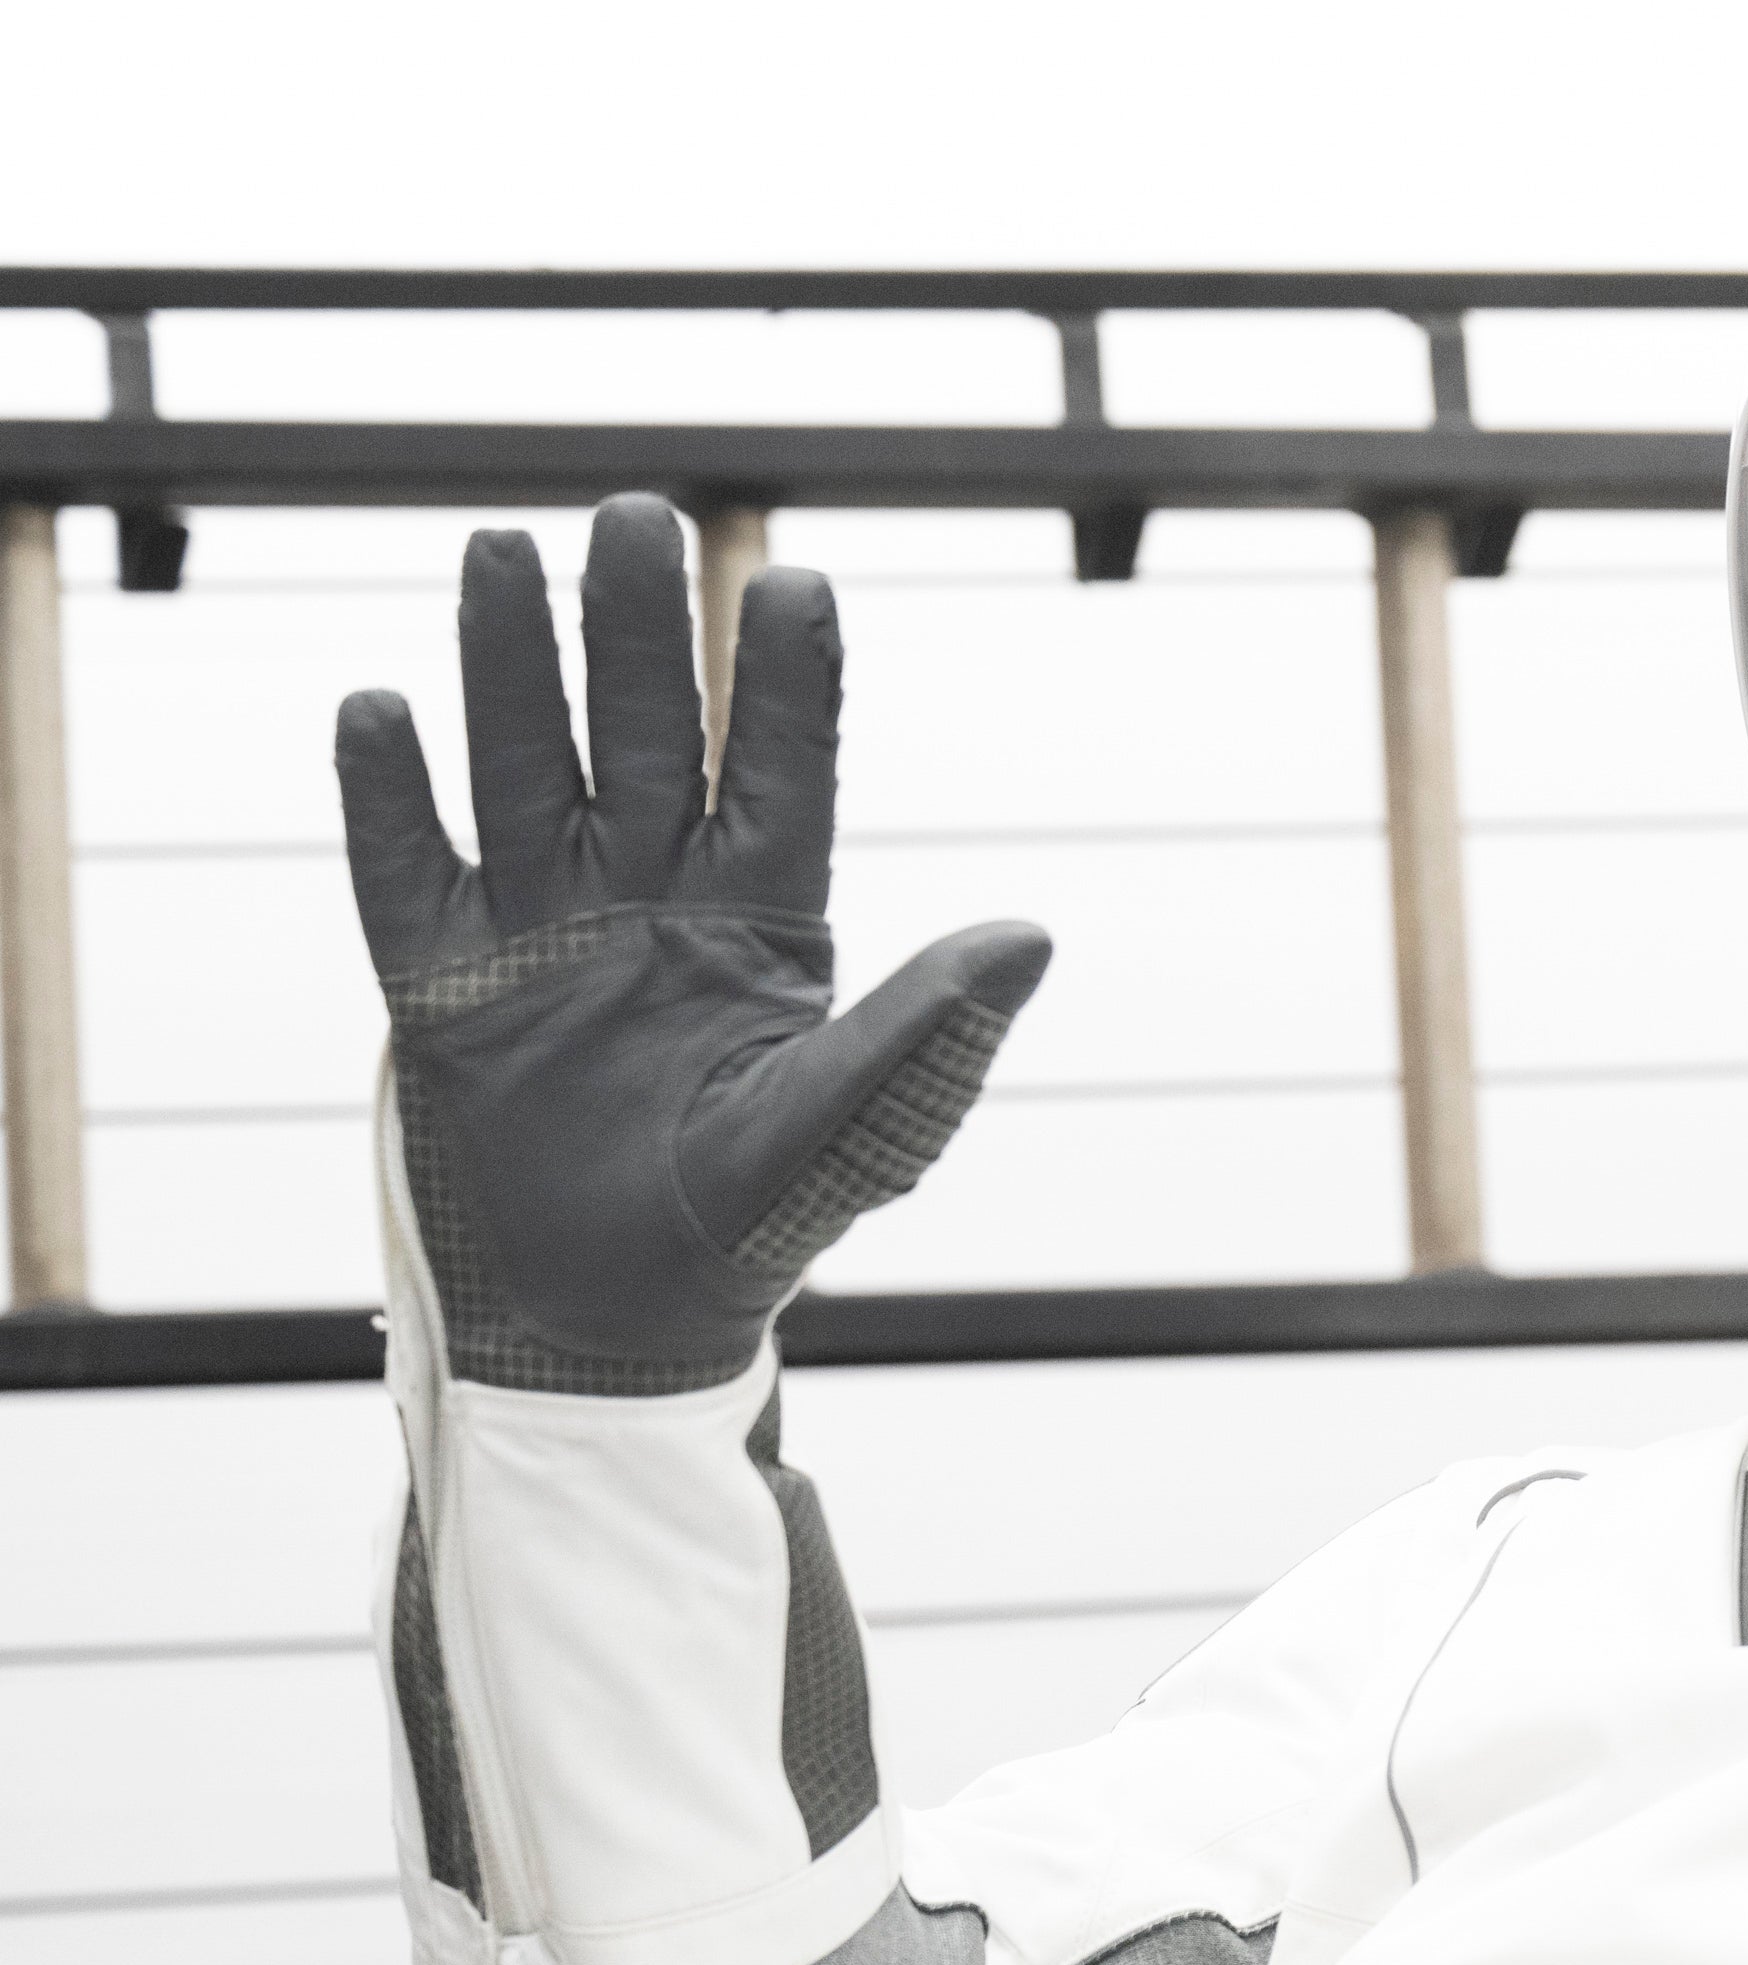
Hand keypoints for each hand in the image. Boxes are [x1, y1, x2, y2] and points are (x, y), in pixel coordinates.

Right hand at [338, 494, 1050, 1390]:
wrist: (619, 1328)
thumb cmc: (756, 1228)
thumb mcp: (852, 1131)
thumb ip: (925, 1036)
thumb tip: (1030, 938)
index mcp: (765, 924)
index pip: (778, 775)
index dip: (784, 685)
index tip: (794, 584)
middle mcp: (653, 904)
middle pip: (644, 739)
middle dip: (638, 633)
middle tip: (633, 515)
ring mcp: (543, 936)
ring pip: (525, 772)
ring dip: (513, 669)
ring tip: (500, 553)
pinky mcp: (444, 992)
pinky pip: (408, 876)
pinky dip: (391, 800)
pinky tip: (379, 712)